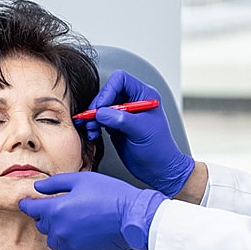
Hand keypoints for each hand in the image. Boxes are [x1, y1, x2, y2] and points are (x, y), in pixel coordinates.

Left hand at [21, 171, 165, 249]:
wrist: (132, 218)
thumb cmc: (113, 197)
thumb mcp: (82, 180)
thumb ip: (55, 183)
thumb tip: (39, 187)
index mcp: (57, 208)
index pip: (30, 208)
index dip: (27, 204)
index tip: (27, 203)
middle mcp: (59, 228)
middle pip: (42, 224)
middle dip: (49, 216)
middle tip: (66, 209)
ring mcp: (67, 244)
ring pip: (52, 240)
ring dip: (59, 232)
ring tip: (76, 223)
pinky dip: (67, 248)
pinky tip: (79, 238)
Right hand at [85, 70, 193, 195]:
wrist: (158, 169)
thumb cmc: (159, 149)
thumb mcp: (141, 131)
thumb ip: (121, 120)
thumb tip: (101, 112)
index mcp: (144, 96)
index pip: (121, 80)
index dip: (109, 90)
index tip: (102, 106)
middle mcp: (133, 101)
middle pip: (108, 92)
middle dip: (97, 106)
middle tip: (92, 119)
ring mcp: (124, 114)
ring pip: (101, 106)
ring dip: (92, 117)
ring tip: (91, 129)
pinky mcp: (116, 126)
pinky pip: (100, 119)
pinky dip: (93, 125)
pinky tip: (93, 134)